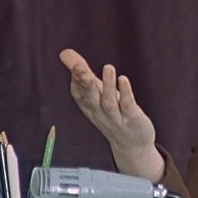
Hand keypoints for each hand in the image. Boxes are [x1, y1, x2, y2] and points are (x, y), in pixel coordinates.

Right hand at [59, 48, 164, 181]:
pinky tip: (124, 79)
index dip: (77, 80)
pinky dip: (125, 93)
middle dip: (85, 83)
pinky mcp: (132, 119)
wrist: (131, 145)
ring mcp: (116, 117)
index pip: (79, 93)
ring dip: (107, 85)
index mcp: (89, 106)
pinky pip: (127, 106)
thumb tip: (65, 52)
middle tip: (82, 67)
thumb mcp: (96, 93)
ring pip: (109, 102)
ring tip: (108, 67)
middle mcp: (100, 112)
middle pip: (90, 98)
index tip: (75, 63)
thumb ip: (82, 73)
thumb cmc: (111, 113)